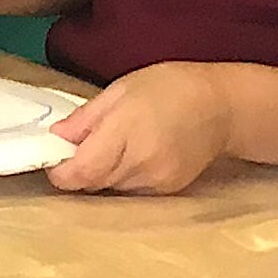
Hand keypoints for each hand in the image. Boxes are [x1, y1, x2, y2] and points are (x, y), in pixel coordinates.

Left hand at [48, 63, 237, 192]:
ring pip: (111, 189)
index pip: (81, 172)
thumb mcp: (121, 89)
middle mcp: (141, 162)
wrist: (224, 107)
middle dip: (78, 170)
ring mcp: (157, 180)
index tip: (53, 158)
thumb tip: (56, 137)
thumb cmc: (170, 87)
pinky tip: (133, 156)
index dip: (60, 171)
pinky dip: (123, 178)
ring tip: (112, 147)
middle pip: (92, 183)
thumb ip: (86, 118)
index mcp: (125, 131)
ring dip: (101, 175)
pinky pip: (132, 191)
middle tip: (79, 147)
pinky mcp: (169, 190)